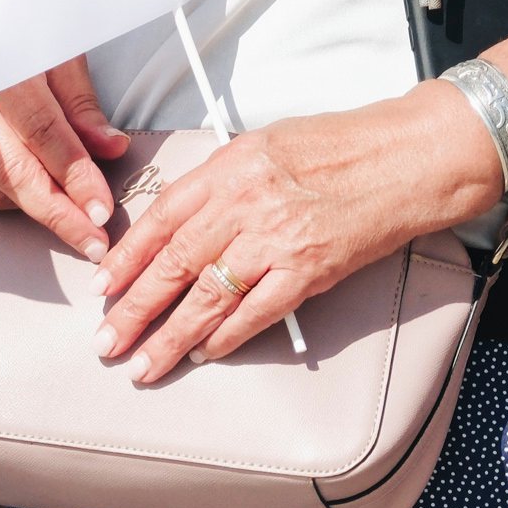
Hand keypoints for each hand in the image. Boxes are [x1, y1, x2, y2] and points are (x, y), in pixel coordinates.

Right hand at [0, 20, 127, 261]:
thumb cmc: (2, 28)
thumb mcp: (53, 50)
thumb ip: (80, 103)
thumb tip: (110, 148)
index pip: (42, 134)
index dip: (75, 177)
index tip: (101, 209)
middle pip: (12, 173)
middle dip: (59, 215)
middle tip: (93, 241)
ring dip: (29, 206)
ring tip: (61, 205)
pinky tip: (18, 191)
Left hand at [94, 85, 497, 383]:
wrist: (405, 160)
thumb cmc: (338, 146)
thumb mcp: (261, 145)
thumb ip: (219, 182)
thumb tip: (181, 220)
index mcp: (227, 168)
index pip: (160, 219)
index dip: (127, 257)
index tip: (103, 285)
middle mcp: (245, 204)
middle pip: (175, 263)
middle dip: (135, 307)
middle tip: (106, 339)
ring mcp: (277, 240)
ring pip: (209, 296)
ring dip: (171, 335)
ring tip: (143, 362)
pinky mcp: (310, 270)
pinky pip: (258, 312)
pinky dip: (227, 336)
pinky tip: (202, 353)